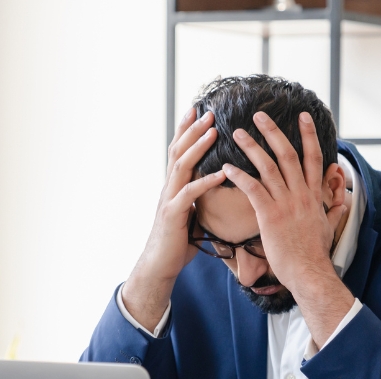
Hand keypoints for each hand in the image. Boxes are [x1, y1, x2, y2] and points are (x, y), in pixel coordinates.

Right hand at [122, 108, 226, 331]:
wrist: (159, 266)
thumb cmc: (177, 243)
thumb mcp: (191, 214)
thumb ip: (199, 199)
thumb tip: (216, 188)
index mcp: (173, 187)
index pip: (178, 152)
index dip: (185, 130)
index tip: (197, 111)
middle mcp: (168, 188)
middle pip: (178, 152)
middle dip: (192, 130)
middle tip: (207, 112)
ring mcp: (168, 200)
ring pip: (181, 167)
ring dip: (198, 148)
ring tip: (213, 132)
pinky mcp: (173, 215)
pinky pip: (189, 194)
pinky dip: (205, 182)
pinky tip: (220, 173)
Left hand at [223, 111, 353, 346]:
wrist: (309, 272)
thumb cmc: (315, 253)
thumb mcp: (329, 227)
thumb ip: (335, 209)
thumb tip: (343, 201)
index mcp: (314, 194)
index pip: (314, 157)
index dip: (308, 135)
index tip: (302, 116)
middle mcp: (301, 194)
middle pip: (289, 154)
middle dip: (274, 132)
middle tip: (259, 115)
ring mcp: (286, 203)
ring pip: (269, 167)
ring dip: (253, 147)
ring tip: (239, 133)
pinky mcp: (270, 216)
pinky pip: (253, 189)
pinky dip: (240, 176)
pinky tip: (227, 167)